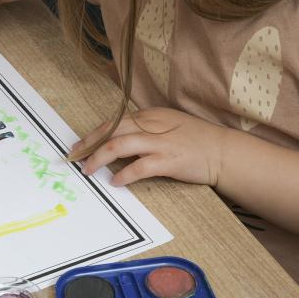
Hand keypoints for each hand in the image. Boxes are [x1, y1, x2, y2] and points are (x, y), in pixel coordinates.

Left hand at [71, 108, 226, 186]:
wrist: (223, 151)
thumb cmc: (195, 140)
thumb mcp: (167, 126)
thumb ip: (144, 129)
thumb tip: (119, 141)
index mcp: (149, 115)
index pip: (113, 122)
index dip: (93, 134)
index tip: (79, 146)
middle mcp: (151, 125)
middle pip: (111, 131)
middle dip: (89, 145)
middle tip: (75, 158)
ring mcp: (160, 142)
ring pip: (119, 146)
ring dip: (99, 159)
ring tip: (89, 170)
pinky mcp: (168, 160)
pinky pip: (139, 167)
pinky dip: (124, 175)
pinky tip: (115, 182)